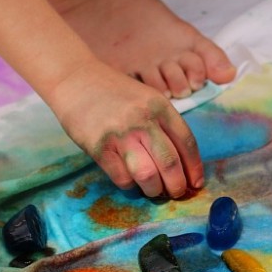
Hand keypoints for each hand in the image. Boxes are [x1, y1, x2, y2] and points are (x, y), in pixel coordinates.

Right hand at [49, 60, 203, 198]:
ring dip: (154, 190)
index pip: (187, 143)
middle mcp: (144, 120)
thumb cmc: (113, 91)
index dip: (194, 168)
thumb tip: (179, 162)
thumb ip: (162, 124)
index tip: (195, 183)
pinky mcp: (99, 147)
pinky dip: (130, 186)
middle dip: (177, 186)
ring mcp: (121, 134)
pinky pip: (122, 178)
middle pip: (170, 163)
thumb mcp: (146, 98)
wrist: (75, 78)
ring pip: (148, 176)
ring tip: (153, 190)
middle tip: (175, 193)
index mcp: (160, 106)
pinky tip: (130, 181)